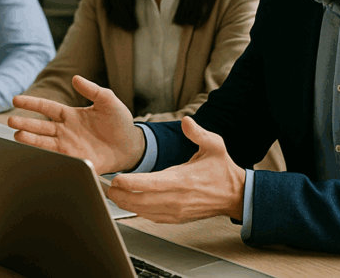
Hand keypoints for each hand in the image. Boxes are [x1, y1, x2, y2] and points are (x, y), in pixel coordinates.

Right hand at [7, 75, 143, 173]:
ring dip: (31, 140)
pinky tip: (35, 156)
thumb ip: (93, 90)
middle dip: (25, 124)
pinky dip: (47, 158)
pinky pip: (58, 159)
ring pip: (44, 143)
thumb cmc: (119, 122)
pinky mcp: (77, 161)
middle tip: (10, 122)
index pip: (46, 108)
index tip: (16, 100)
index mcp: (70, 115)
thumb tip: (76, 78)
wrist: (132, 145)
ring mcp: (69, 147)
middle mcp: (65, 131)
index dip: (31, 103)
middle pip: (40, 127)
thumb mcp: (108, 101)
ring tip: (17, 136)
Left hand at [106, 117, 244, 223]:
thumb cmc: (221, 170)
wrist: (234, 195)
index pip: (149, 184)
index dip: (129, 183)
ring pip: (142, 211)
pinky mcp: (175, 218)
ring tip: (112, 193)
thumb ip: (198, 133)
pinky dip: (137, 210)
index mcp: (182, 180)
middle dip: (119, 195)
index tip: (115, 178)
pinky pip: (150, 217)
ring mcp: (175, 211)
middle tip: (106, 186)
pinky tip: (129, 202)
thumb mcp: (214, 145)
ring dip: (124, 203)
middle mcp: (176, 199)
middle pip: (139, 201)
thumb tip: (186, 121)